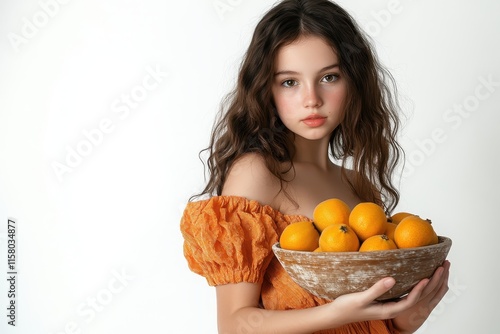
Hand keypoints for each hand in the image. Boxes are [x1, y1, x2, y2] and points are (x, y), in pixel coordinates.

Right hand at [327, 260, 449, 330]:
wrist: (337, 314)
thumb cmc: (347, 307)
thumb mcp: (361, 298)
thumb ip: (377, 289)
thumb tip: (392, 279)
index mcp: (388, 310)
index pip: (410, 301)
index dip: (419, 290)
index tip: (427, 278)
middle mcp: (391, 309)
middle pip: (415, 298)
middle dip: (428, 286)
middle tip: (439, 270)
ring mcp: (388, 305)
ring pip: (410, 296)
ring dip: (423, 285)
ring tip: (433, 271)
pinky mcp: (384, 301)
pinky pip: (403, 294)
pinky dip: (411, 285)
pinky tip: (412, 276)